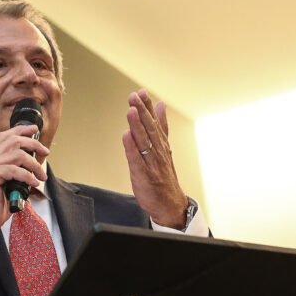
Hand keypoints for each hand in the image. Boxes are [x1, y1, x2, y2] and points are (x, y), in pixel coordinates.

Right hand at [0, 126, 48, 238]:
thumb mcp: (11, 182)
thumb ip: (18, 170)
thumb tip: (35, 164)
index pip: (6, 136)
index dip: (21, 130)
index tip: (35, 129)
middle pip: (14, 141)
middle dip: (33, 144)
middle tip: (45, 153)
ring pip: (17, 155)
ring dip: (34, 164)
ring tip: (41, 175)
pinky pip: (14, 170)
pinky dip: (27, 176)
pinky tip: (33, 183)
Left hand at [122, 89, 190, 228]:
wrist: (170, 203)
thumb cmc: (164, 175)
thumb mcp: (164, 147)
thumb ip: (161, 125)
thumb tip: (160, 104)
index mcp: (161, 144)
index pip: (154, 121)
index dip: (147, 106)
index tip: (141, 92)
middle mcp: (157, 151)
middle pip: (149, 128)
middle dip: (141, 112)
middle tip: (134, 96)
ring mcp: (151, 163)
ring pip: (144, 141)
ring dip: (137, 125)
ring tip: (131, 110)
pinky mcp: (143, 175)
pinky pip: (136, 159)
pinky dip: (131, 147)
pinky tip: (126, 135)